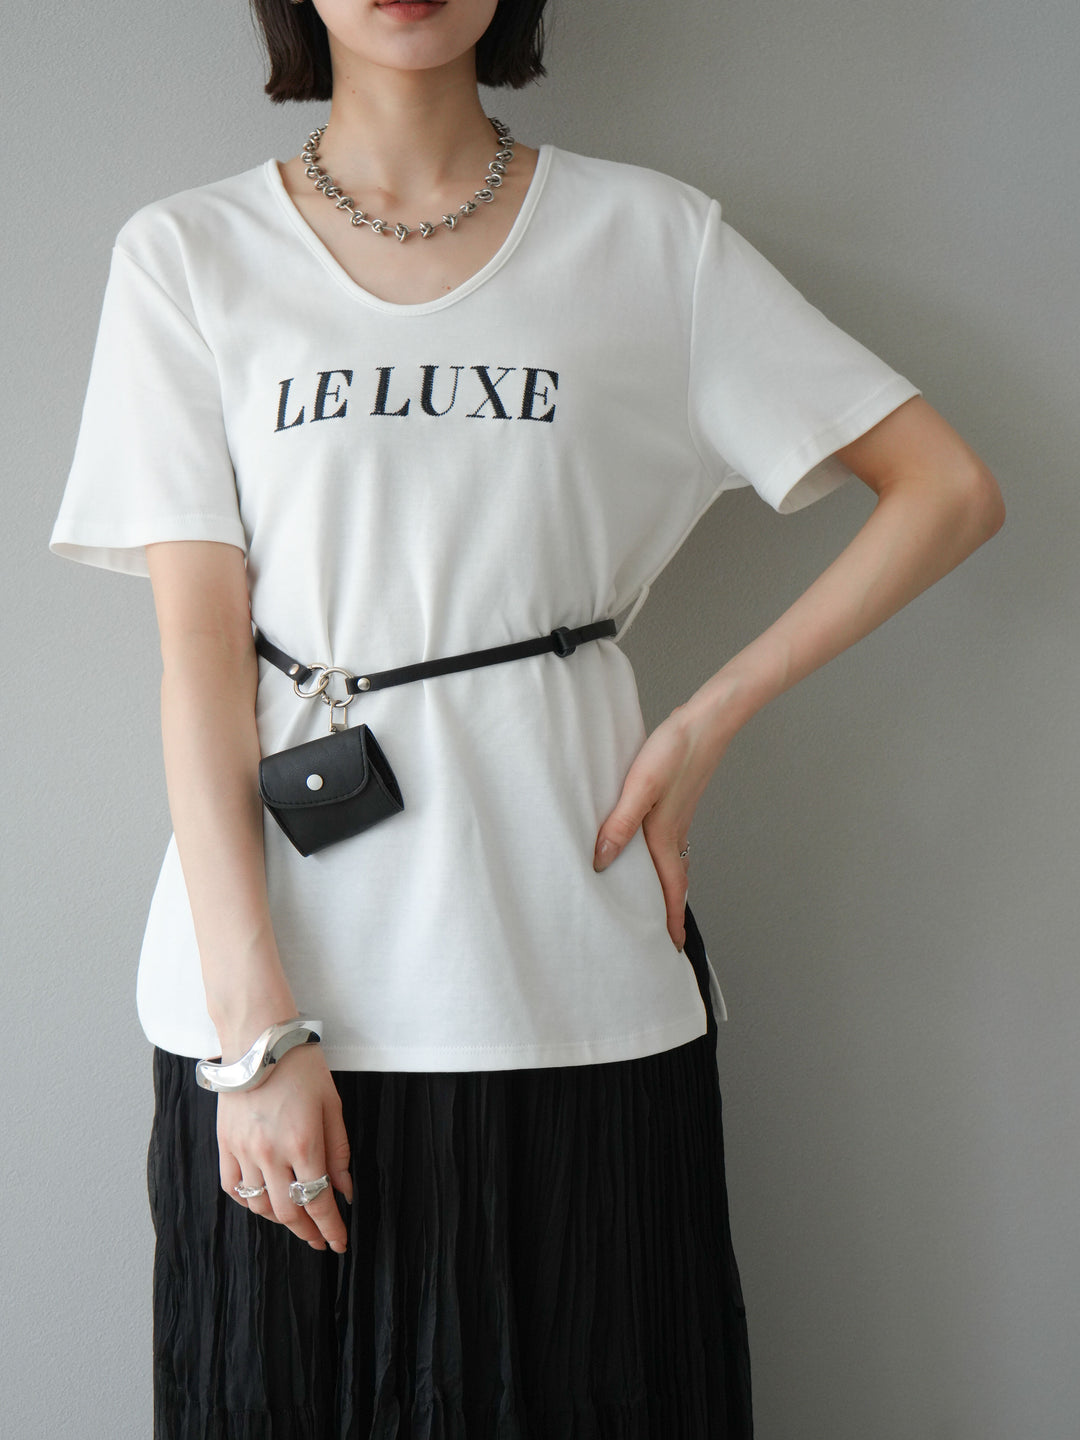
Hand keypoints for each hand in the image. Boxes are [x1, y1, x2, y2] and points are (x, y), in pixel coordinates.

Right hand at [216, 1042, 353, 1252]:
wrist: (259, 1038)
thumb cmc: (301, 1065)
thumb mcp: (331, 1104)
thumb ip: (338, 1151)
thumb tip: (344, 1191)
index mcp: (303, 1143)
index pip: (318, 1202)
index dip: (330, 1229)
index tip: (339, 1243)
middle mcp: (271, 1153)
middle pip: (288, 1212)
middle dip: (307, 1232)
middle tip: (320, 1239)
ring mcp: (243, 1150)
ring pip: (259, 1205)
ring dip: (279, 1220)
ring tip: (295, 1220)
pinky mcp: (224, 1143)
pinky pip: (233, 1187)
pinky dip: (248, 1201)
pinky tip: (263, 1200)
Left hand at [593, 702, 726, 949]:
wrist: (706, 721)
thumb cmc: (674, 751)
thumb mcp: (640, 787)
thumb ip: (619, 824)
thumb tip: (601, 861)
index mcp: (665, 836)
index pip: (670, 890)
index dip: (671, 920)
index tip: (674, 949)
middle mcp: (675, 833)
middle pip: (674, 883)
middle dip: (669, 912)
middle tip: (664, 938)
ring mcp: (678, 818)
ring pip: (673, 864)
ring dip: (667, 888)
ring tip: (655, 905)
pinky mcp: (676, 803)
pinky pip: (671, 845)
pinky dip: (664, 862)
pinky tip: (649, 853)